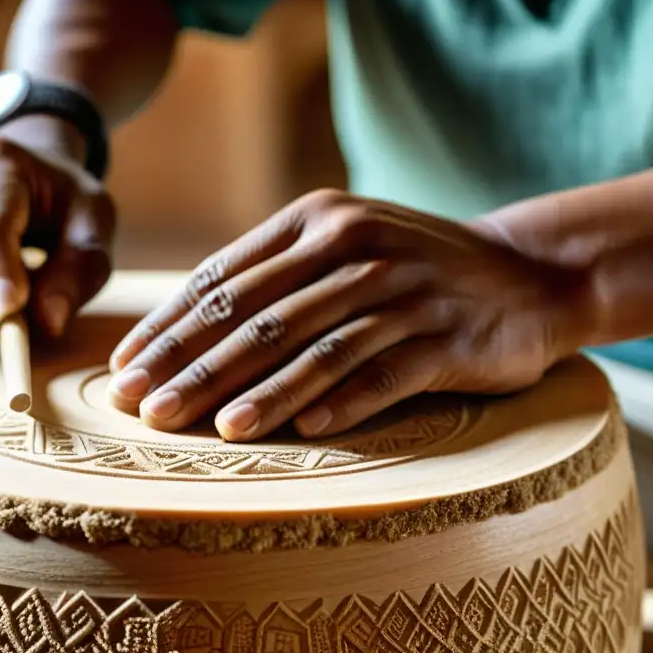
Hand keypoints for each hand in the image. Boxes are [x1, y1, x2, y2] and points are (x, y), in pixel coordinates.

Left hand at [107, 189, 589, 440]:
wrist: (527, 272)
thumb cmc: (412, 267)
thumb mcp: (343, 246)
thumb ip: (275, 276)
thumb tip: (186, 333)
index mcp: (317, 221)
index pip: (224, 279)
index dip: (169, 328)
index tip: (125, 371)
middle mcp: (356, 247)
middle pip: (259, 317)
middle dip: (194, 367)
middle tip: (144, 410)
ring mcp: (405, 292)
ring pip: (317, 347)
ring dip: (261, 391)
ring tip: (214, 430)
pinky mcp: (448, 337)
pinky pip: (386, 374)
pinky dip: (345, 402)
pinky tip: (306, 431)